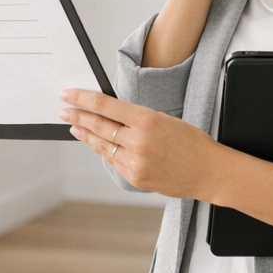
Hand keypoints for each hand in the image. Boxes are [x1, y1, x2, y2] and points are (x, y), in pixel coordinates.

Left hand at [58, 89, 222, 199]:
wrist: (208, 171)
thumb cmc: (190, 142)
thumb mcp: (164, 119)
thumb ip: (135, 117)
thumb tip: (109, 112)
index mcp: (146, 120)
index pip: (104, 105)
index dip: (82, 98)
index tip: (67, 94)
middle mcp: (138, 141)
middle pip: (98, 125)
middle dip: (77, 117)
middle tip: (64, 111)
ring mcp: (135, 162)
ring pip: (102, 145)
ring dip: (86, 135)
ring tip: (74, 126)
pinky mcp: (135, 178)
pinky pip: (113, 161)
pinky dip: (102, 151)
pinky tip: (95, 144)